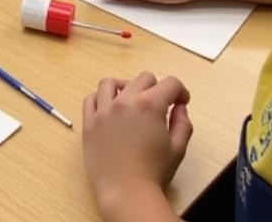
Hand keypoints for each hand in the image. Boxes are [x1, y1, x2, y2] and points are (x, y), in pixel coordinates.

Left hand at [83, 73, 191, 211]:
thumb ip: (182, 124)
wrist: (127, 192)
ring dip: (126, 86)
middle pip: (143, 78)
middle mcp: (125, 101)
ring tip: (132, 101)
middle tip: (160, 105)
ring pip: (112, 82)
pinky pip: (90, 99)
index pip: (169, 83)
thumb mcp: (177, 149)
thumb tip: (180, 107)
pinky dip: (100, 98)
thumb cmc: (154, 173)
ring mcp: (103, 110)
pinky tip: (109, 108)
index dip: (180, 91)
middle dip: (157, 88)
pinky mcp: (89, 122)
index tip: (181, 102)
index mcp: (149, 105)